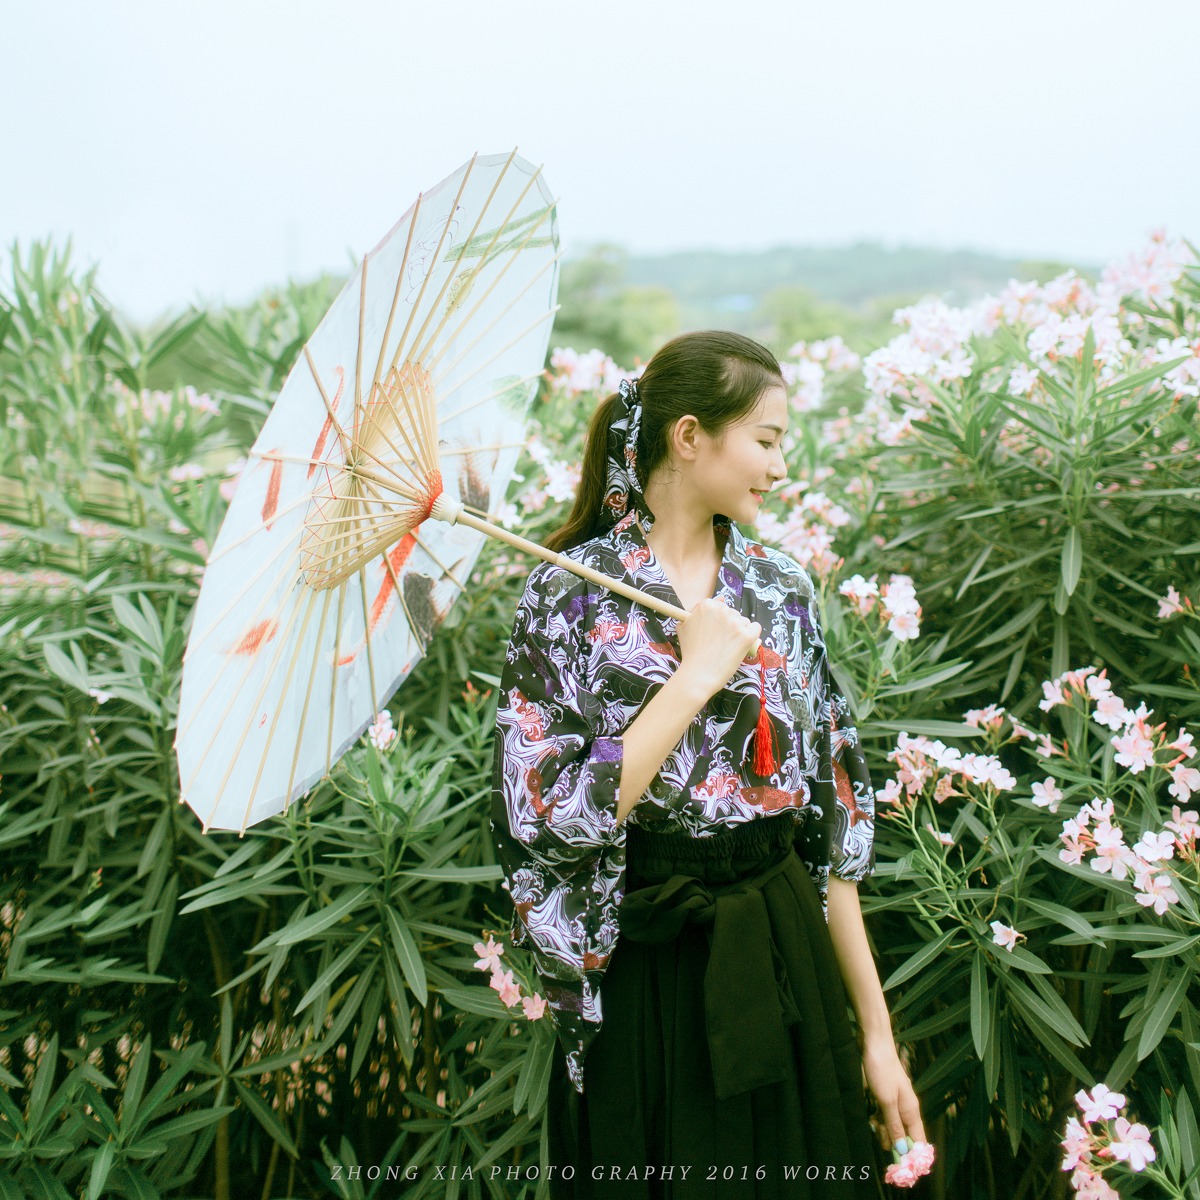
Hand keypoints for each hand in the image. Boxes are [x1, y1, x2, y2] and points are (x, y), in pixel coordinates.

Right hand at [676, 597, 760, 701]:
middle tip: (719, 643)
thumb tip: (721, 598)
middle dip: (729, 626)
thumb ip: (697, 610)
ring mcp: (735, 623)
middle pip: (733, 613)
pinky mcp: (747, 636)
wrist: (698, 675)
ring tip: (727, 647)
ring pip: (744, 621)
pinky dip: (751, 636)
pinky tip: (741, 646)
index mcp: (706, 605)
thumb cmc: (690, 652)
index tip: (713, 633)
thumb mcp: (684, 626)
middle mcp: (722, 610)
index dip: (717, 621)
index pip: (720, 606)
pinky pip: (756, 628)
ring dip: (739, 631)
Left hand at [861, 1038, 925, 1153]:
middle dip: (896, 1146)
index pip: (919, 1141)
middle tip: (883, 1148)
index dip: (914, 1156)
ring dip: (885, 1133)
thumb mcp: (886, 1101)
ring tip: (875, 1131)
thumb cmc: (882, 1070)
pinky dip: (880, 1121)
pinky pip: (885, 1115)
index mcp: (912, 1110)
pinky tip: (873, 1121)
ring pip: (893, 1126)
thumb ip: (894, 1125)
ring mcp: (896, 1101)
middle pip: (905, 1136)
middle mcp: (906, 1108)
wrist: (874, 1044)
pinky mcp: (885, 1095)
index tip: (904, 1168)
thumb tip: (903, 1150)